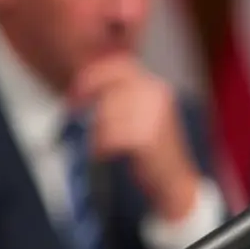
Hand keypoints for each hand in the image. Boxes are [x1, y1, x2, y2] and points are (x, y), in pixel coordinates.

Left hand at [71, 56, 200, 221]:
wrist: (175, 181)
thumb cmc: (152, 151)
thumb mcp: (141, 116)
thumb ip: (120, 99)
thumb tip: (85, 91)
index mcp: (156, 87)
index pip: (119, 67)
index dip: (92, 77)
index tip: (75, 95)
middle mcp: (157, 95)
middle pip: (109, 93)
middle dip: (92, 111)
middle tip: (81, 125)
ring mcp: (154, 115)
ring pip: (107, 114)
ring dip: (95, 132)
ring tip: (98, 146)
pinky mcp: (148, 137)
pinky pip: (110, 135)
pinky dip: (101, 146)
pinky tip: (102, 154)